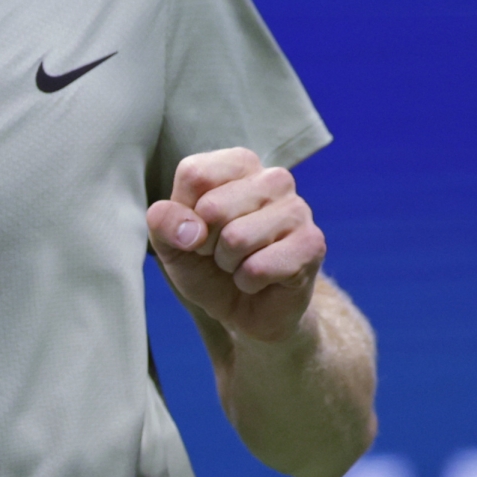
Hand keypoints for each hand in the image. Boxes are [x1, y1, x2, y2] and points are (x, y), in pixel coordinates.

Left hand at [147, 149, 324, 346]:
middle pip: (213, 207)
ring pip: (236, 239)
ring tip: (242, 264)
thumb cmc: (210, 267)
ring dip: (229, 265)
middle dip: (207, 244)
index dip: (184, 215)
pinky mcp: (312, 244)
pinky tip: (261, 280)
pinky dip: (248, 283)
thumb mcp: (172, 244)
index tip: (199, 230)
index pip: (194, 174)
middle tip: (223, 253)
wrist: (249, 311)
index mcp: (239, 164)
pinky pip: (258, 268)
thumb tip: (189, 229)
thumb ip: (164, 223)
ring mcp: (297, 209)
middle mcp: (273, 178)